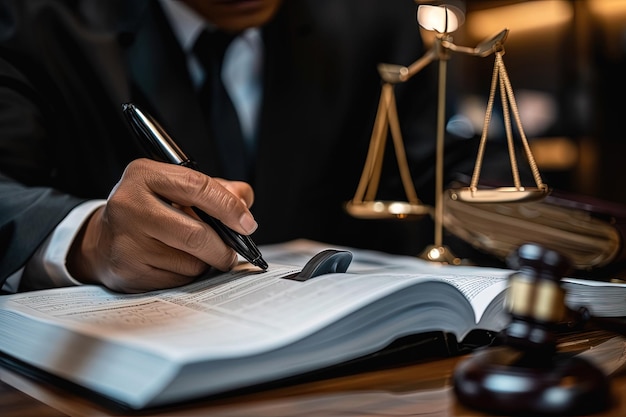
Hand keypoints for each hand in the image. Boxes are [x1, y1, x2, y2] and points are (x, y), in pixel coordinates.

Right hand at [66, 158, 256, 292]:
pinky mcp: (128, 270)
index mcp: (144, 174)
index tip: (247, 223)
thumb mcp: (177, 188)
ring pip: (190, 262)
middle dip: (223, 247)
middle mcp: (129, 204)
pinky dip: (186, 275)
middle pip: (195, 234)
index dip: (228, 207)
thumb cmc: (150, 210)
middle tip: (232, 251)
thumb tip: (244, 202)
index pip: (197, 187)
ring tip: (193, 253)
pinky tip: (173, 263)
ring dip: (204, 262)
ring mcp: (125, 240)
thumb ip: (217, 189)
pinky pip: (177, 280)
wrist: (104, 240)